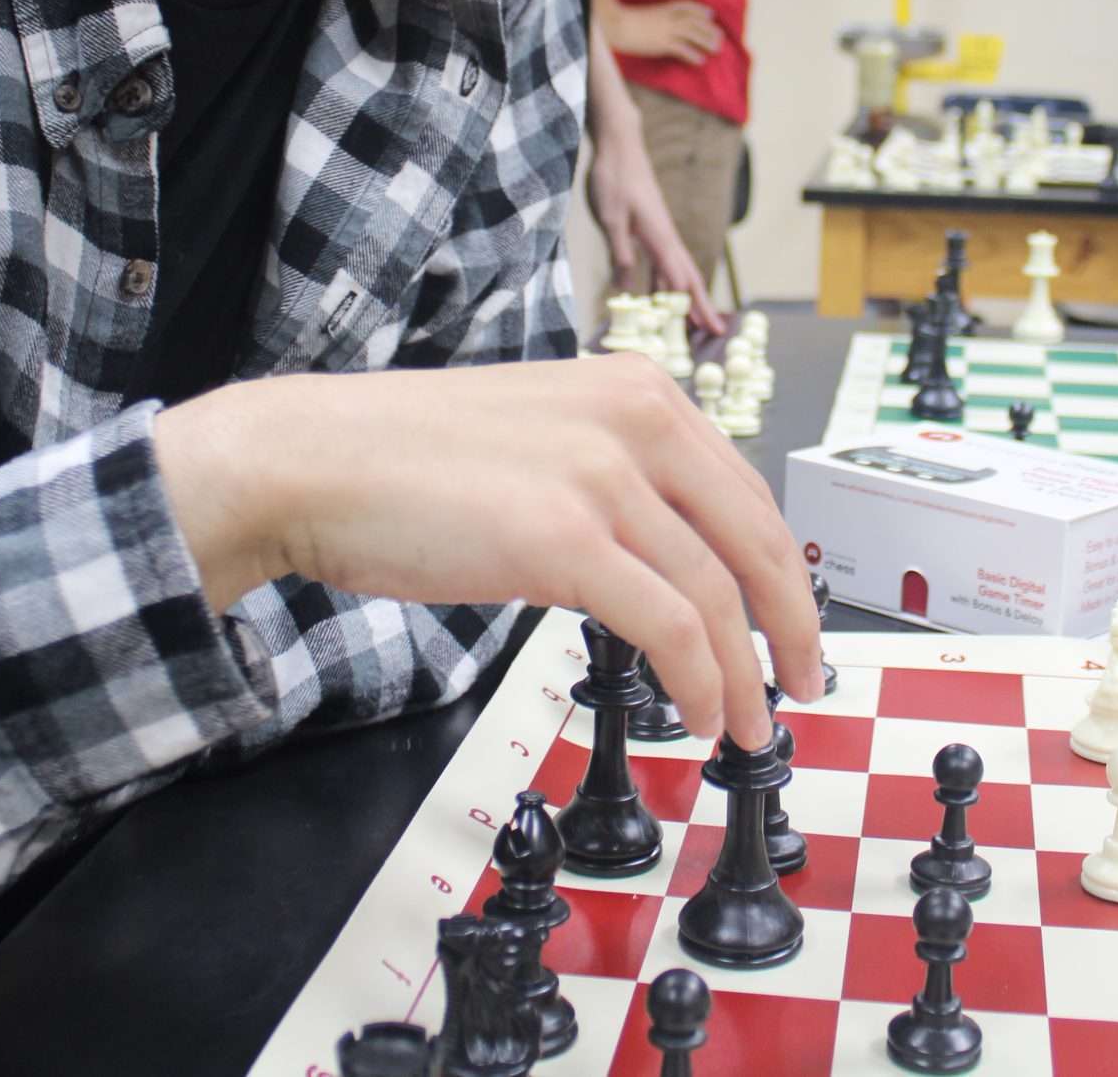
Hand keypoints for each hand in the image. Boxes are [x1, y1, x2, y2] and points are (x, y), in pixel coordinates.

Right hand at [156, 353, 819, 749]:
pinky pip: (670, 626)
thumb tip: (662, 557)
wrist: (311, 461)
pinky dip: (702, 681)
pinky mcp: (566, 538)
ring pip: (720, 592)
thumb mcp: (538, 437)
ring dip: (750, 674)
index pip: (745, 490)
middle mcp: (635, 419)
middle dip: (795, 624)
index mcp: (635, 390)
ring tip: (753, 726)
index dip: (781, 569)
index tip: (792, 621)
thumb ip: (608, 475)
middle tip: (806, 684)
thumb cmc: (402, 461)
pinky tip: (703, 716)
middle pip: (757, 537)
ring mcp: (603, 476)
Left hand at [587, 114, 725, 336]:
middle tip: (716, 331)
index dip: (690, 305)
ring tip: (695, 322)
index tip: (702, 329)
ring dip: (687, 297)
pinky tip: (661, 295)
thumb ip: (620, 253)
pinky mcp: (651, 229)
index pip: (679, 278)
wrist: (620, 147)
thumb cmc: (615, 179)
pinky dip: (668, 282)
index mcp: (659, 236)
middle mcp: (666, 237)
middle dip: (702, 306)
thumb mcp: (611, 219)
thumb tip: (626, 289)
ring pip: (679, 271)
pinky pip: (665, 262)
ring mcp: (661, 233)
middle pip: (689, 278)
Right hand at [608, 0, 720, 65]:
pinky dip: (692, 54)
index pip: (686, 6)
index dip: (700, 10)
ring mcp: (665, 30)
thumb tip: (667, 26)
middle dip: (709, 28)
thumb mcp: (646, 15)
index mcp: (663, 9)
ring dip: (706, 40)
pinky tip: (700, 60)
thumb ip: (658, 18)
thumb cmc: (627, 21)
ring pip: (692, 33)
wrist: (616, 24)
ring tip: (717, 49)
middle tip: (721, 36)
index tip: (711, 14)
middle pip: (694, 21)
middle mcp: (668, 18)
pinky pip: (681, 48)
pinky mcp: (661, 43)